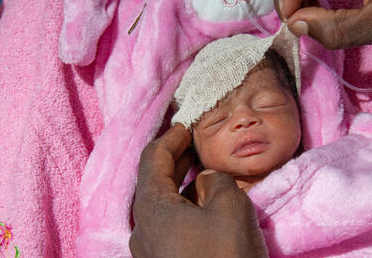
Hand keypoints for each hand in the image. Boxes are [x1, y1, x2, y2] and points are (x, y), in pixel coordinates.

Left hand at [129, 124, 267, 257]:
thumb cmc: (224, 256)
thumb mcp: (229, 206)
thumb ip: (215, 181)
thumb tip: (205, 180)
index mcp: (151, 207)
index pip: (152, 159)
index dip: (170, 138)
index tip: (185, 126)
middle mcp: (142, 228)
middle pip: (153, 182)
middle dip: (174, 160)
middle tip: (193, 144)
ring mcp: (150, 251)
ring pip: (162, 206)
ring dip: (180, 185)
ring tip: (200, 173)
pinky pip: (169, 226)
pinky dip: (183, 208)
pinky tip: (202, 208)